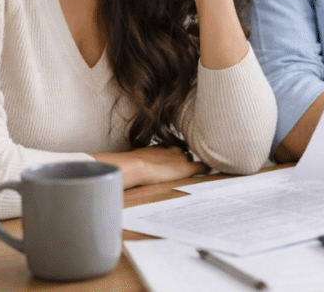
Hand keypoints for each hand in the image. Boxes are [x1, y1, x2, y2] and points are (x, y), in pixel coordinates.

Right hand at [92, 145, 207, 188]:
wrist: (134, 166)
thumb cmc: (127, 165)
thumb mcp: (129, 162)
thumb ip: (130, 164)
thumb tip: (113, 169)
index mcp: (156, 150)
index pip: (168, 150)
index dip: (172, 155)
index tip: (173, 159)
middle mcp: (170, 151)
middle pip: (182, 152)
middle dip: (185, 158)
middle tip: (188, 163)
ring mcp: (179, 159)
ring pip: (191, 158)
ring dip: (194, 163)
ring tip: (201, 169)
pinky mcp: (186, 168)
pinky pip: (201, 166)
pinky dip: (206, 169)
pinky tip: (210, 173)